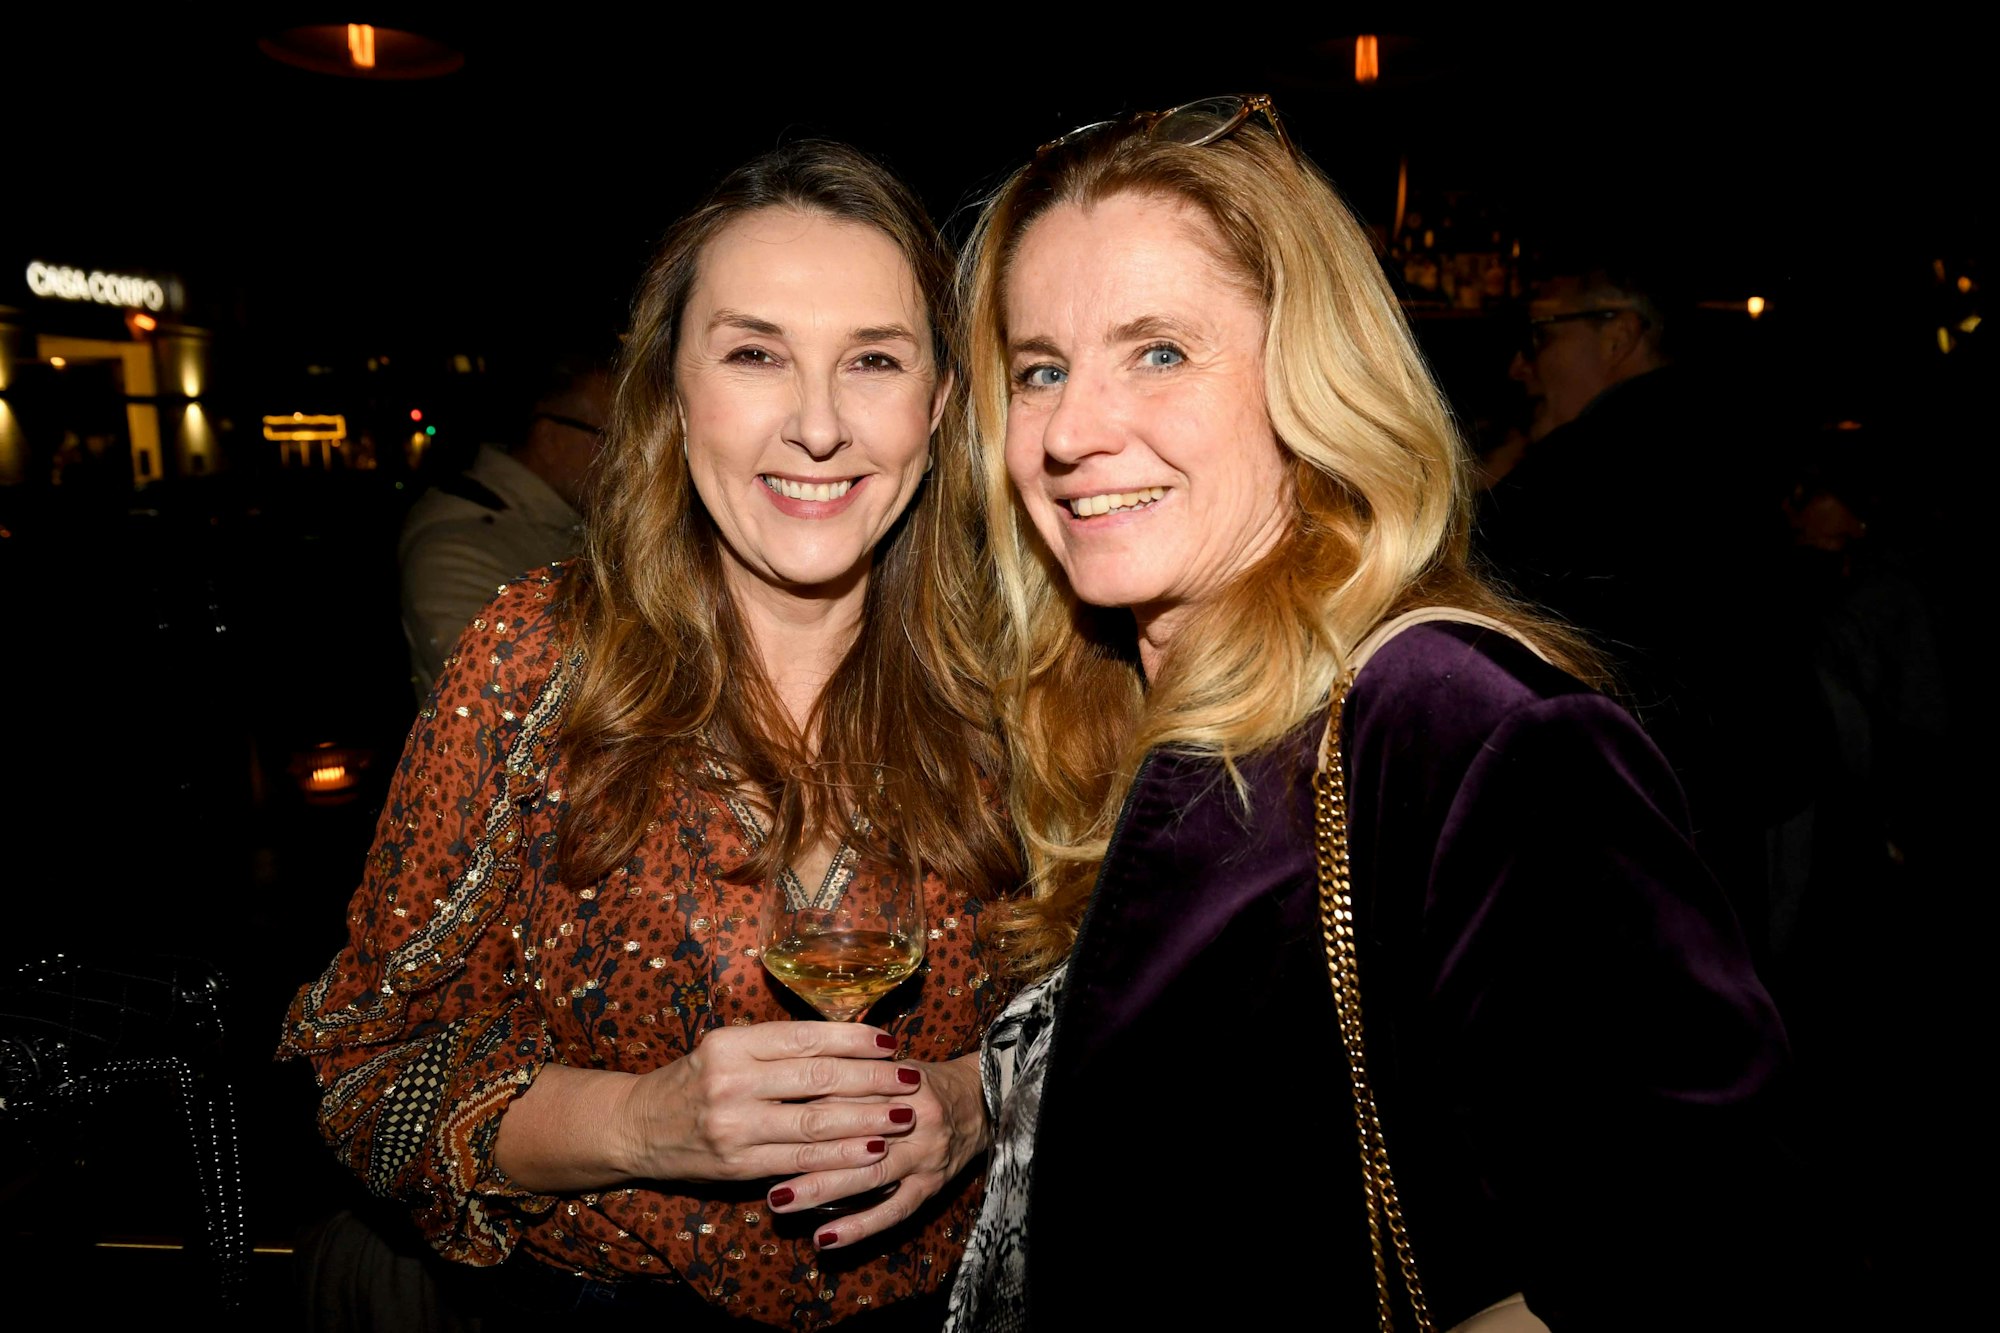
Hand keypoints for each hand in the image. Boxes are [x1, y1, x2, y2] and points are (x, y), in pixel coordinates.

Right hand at [613, 1021, 919, 1184]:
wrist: (637, 1127)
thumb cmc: (693, 1082)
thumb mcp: (726, 1050)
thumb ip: (776, 1048)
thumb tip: (847, 1041)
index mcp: (732, 1043)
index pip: (805, 1037)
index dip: (853, 1039)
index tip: (890, 1041)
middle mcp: (731, 1081)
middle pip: (817, 1078)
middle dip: (872, 1079)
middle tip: (910, 1078)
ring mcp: (733, 1125)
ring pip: (814, 1122)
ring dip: (866, 1120)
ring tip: (903, 1116)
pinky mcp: (737, 1164)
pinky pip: (799, 1160)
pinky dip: (840, 1156)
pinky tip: (872, 1150)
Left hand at [764, 1052, 988, 1248]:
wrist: (982, 1099)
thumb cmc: (920, 1082)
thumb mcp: (888, 1065)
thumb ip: (845, 1073)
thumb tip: (785, 1082)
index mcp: (898, 1079)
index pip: (844, 1090)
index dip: (801, 1104)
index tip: (761, 1114)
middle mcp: (913, 1116)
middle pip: (854, 1132)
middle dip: (804, 1149)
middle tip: (757, 1163)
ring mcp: (924, 1154)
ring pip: (869, 1174)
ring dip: (822, 1189)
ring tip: (779, 1201)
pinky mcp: (932, 1185)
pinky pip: (894, 1210)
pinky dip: (859, 1227)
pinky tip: (824, 1239)